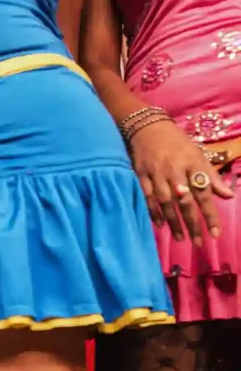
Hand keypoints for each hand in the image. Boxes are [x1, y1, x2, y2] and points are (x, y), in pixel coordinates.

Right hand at [129, 119, 232, 245]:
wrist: (148, 128)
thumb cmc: (177, 144)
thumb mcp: (198, 155)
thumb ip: (211, 177)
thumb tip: (228, 195)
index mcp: (192, 165)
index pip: (204, 193)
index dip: (210, 214)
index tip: (216, 232)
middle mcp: (175, 171)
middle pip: (185, 201)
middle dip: (193, 223)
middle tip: (199, 242)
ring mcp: (156, 175)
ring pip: (166, 203)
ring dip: (174, 222)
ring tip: (181, 238)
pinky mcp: (141, 176)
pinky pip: (148, 198)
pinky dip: (154, 212)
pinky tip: (160, 224)